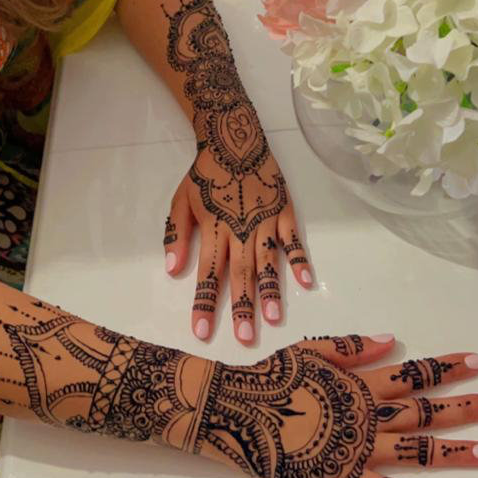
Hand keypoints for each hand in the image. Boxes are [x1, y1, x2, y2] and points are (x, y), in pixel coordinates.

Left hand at [164, 118, 311, 345]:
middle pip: (241, 274)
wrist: (234, 140)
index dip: (204, 304)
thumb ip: (176, 235)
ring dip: (271, 290)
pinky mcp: (284, 212)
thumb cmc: (205, 175)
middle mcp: (241, 230)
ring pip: (268, 261)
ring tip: (273, 317)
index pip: (208, 274)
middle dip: (242, 307)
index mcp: (214, 230)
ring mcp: (266, 222)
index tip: (201, 331)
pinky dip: (300, 260)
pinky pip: (293, 240)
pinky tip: (305, 282)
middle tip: (245, 338)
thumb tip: (172, 270)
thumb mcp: (180, 201)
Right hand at [176, 335, 477, 477]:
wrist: (236, 410)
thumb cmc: (271, 377)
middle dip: (465, 406)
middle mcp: (368, 415)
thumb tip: (391, 339)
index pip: (413, 373)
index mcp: (360, 382)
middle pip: (426, 411)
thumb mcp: (310, 349)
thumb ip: (351, 346)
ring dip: (456, 451)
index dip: (446, 367)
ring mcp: (360, 449)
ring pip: (418, 450)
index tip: (476, 361)